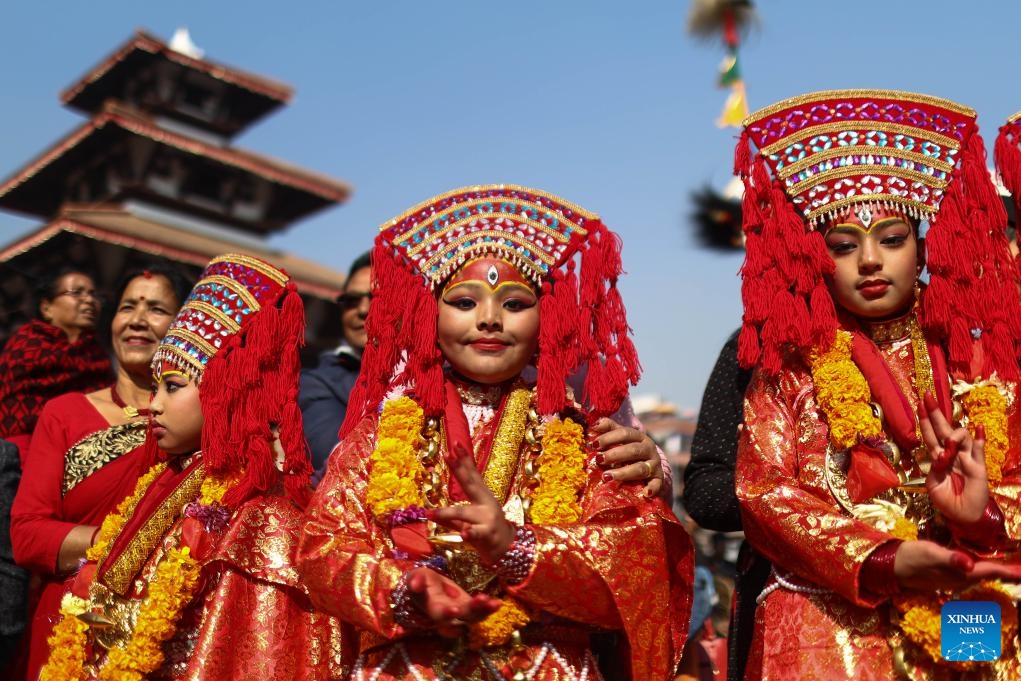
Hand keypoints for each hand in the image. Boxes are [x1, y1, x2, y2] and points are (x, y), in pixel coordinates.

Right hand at [406, 567, 500, 635]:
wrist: (428, 586)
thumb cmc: (420, 581)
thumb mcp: (415, 577)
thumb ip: (415, 581)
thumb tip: (414, 584)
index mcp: (433, 608)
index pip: (439, 615)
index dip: (446, 614)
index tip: (454, 610)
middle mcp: (448, 615)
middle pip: (461, 618)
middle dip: (472, 610)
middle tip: (482, 600)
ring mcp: (460, 612)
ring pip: (473, 617)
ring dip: (484, 611)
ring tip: (495, 604)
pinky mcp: (469, 605)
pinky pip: (480, 611)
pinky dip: (489, 608)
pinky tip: (498, 603)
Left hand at [428, 446, 515, 562]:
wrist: (508, 550)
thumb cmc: (486, 533)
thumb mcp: (467, 521)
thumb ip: (449, 517)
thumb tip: (429, 511)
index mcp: (482, 497)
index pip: (471, 475)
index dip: (463, 461)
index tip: (455, 445)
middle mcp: (485, 504)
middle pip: (470, 484)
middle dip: (459, 470)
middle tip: (448, 454)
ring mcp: (487, 519)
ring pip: (465, 513)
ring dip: (448, 512)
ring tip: (432, 512)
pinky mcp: (487, 535)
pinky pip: (477, 534)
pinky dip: (470, 533)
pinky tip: (463, 533)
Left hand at [590, 417, 663, 497]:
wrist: (649, 464)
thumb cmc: (628, 449)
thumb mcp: (620, 437)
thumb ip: (608, 428)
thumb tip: (594, 425)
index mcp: (639, 436)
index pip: (625, 433)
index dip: (609, 438)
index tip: (594, 444)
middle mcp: (649, 449)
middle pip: (633, 450)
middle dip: (614, 455)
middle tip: (599, 459)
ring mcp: (654, 464)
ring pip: (640, 468)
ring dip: (623, 473)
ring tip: (606, 477)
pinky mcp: (658, 478)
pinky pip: (657, 484)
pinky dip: (652, 488)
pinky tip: (645, 494)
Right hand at [894, 540, 1020, 591]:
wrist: (891, 566)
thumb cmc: (910, 557)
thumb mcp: (929, 554)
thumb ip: (950, 559)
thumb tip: (969, 564)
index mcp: (960, 573)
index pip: (990, 571)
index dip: (1008, 571)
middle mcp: (961, 578)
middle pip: (990, 575)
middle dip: (1006, 572)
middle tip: (1019, 568)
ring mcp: (954, 578)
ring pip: (982, 574)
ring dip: (997, 570)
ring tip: (1009, 566)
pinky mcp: (948, 574)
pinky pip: (973, 572)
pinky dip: (984, 568)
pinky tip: (985, 563)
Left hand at [918, 393, 987, 523]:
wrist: (963, 515)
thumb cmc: (946, 500)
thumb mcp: (933, 485)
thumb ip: (934, 468)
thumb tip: (940, 454)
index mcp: (937, 457)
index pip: (930, 435)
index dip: (924, 420)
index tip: (919, 404)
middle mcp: (951, 453)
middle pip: (943, 429)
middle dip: (935, 413)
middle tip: (927, 396)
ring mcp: (966, 457)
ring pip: (962, 436)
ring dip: (955, 434)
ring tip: (951, 443)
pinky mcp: (979, 465)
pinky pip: (980, 449)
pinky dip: (979, 438)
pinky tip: (978, 428)